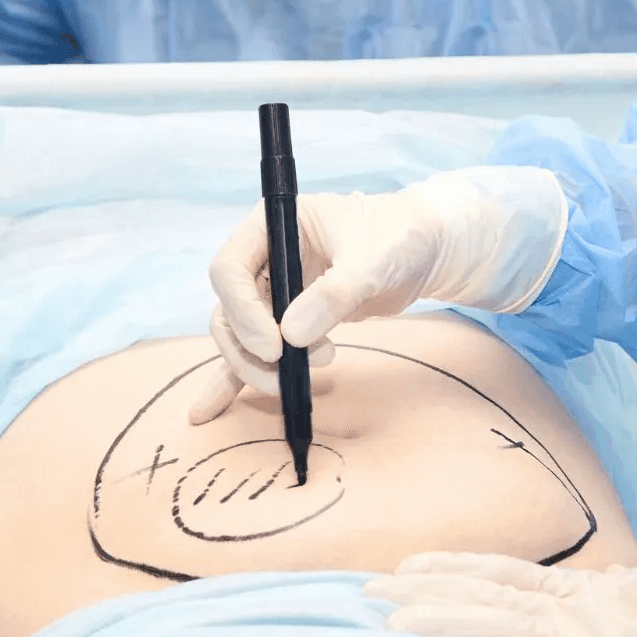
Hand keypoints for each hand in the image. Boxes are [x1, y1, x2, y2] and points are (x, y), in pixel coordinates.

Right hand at [189, 166, 566, 423]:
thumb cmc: (400, 236)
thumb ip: (334, 294)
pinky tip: (212, 410)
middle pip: (228, 310)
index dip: (243, 311)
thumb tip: (292, 337)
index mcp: (271, 226)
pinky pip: (256, 350)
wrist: (424, 248)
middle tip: (286, 373)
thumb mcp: (374, 260)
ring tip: (302, 380)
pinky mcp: (287, 321)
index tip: (275, 346)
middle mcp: (263, 258)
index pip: (229, 269)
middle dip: (249, 349)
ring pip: (239, 336)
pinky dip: (240, 378)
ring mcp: (273, 291)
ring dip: (258, 367)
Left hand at [364, 552, 636, 636]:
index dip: (450, 568)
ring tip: (387, 626)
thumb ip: (617, 591)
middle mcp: (574, 610)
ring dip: (438, 623)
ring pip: (496, 626)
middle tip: (368, 591)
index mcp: (585, 591)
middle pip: (482, 593)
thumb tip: (602, 584)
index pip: (501, 571)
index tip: (407, 567)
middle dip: (421, 592)